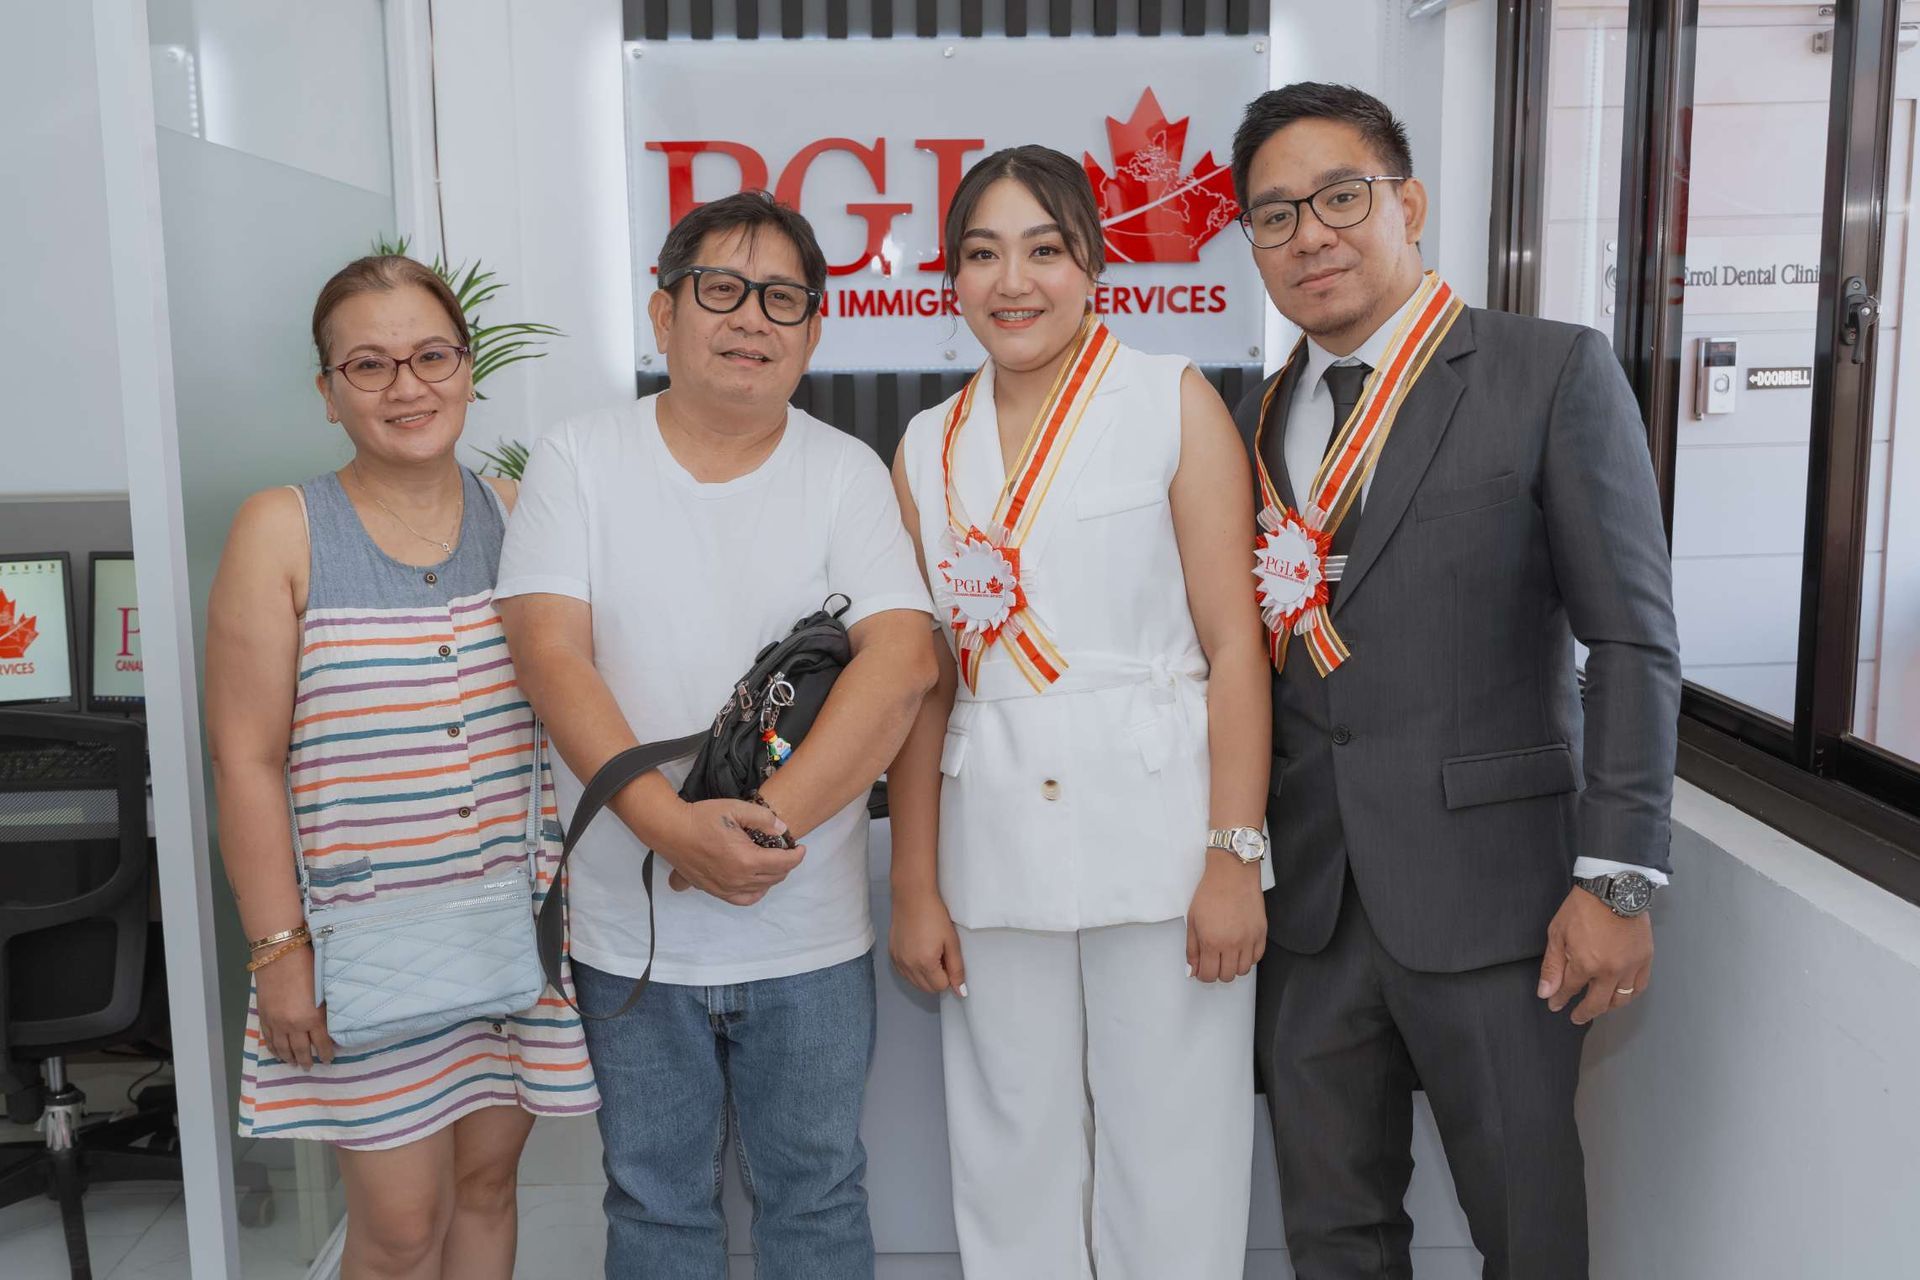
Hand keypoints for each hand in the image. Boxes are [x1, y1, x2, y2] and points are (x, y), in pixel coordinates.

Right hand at [253, 946, 334, 1068]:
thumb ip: (325, 1010)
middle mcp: (294, 1025)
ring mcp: (277, 1022)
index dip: (326, 1053)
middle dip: (307, 1061)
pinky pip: (269, 1039)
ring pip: (283, 1048)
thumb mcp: (323, 989)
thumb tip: (330, 1024)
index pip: (322, 1043)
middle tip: (310, 1067)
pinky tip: (278, 1053)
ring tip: (294, 1064)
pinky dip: (274, 1049)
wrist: (279, 954)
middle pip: (301, 1050)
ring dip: (289, 1058)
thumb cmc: (307, 965)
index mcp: (313, 1018)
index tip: (329, 1060)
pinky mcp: (265, 1017)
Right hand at [659, 798, 805, 904]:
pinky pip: (743, 900)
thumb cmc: (702, 818)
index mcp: (747, 859)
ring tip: (773, 864)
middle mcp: (738, 879)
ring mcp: (726, 888)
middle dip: (786, 865)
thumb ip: (763, 818)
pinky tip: (756, 882)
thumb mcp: (735, 808)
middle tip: (786, 852)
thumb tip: (782, 830)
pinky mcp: (715, 891)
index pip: (783, 863)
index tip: (800, 848)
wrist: (671, 830)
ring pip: (761, 890)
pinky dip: (755, 893)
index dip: (797, 856)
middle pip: (775, 878)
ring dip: (772, 878)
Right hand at [890, 888, 966, 996]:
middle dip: (937, 977)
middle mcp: (908, 966)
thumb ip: (957, 969)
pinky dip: (913, 969)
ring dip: (925, 975)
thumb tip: (961, 991)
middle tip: (940, 954)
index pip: (941, 986)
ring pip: (915, 983)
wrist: (912, 897)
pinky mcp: (892, 955)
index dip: (948, 974)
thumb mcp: (951, 942)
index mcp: (925, 963)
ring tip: (929, 951)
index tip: (947, 957)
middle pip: (927, 988)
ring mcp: (898, 961)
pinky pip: (904, 974)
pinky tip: (918, 952)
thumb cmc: (934, 915)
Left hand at [1186, 850, 1266, 982]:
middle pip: (1227, 976)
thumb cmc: (1210, 893)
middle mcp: (1232, 944)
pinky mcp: (1261, 933)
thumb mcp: (1192, 920)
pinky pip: (1257, 958)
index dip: (1203, 975)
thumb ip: (1192, 949)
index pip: (1208, 975)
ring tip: (1227, 954)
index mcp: (1211, 942)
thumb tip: (1192, 970)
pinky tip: (1240, 948)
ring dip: (1233, 967)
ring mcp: (1249, 940)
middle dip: (1217, 972)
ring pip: (1243, 970)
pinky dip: (1248, 958)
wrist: (1232, 874)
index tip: (1202, 969)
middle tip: (1214, 961)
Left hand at [1537, 887, 1653, 1024]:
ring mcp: (1630, 967)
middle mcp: (1610, 971)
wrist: (1614, 887)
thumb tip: (1546, 992)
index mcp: (1586, 964)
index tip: (1554, 1004)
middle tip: (1575, 1016)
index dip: (1560, 1000)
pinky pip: (1639, 987)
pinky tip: (1620, 995)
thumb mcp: (1558, 933)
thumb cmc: (1583, 907)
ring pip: (1621, 1000)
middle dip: (1583, 1013)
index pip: (1570, 991)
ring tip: (1597, 1007)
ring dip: (1607, 1007)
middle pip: (1597, 1003)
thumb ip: (1552, 966)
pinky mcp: (1645, 959)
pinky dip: (1629, 995)